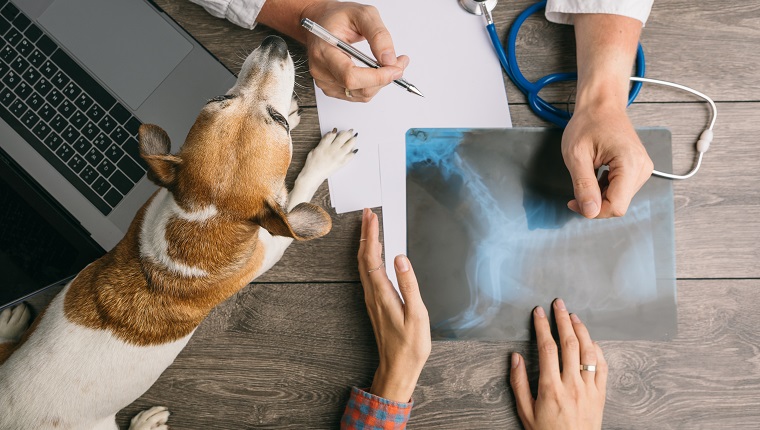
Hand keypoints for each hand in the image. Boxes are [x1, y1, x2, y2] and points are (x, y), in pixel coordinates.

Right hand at [301, 1, 408, 101]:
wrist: (321, 22)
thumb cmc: (337, 17)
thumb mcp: (362, 14)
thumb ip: (378, 35)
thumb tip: (389, 59)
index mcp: (324, 51)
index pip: (350, 76)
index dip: (376, 77)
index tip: (395, 68)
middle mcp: (321, 70)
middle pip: (358, 88)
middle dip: (384, 79)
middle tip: (399, 63)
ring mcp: (325, 82)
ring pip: (361, 95)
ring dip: (380, 83)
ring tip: (389, 65)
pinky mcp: (331, 88)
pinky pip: (358, 95)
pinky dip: (372, 85)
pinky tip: (376, 72)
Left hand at [358, 208, 430, 401]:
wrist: (398, 367)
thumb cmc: (410, 345)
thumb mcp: (417, 314)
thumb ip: (408, 284)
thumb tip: (400, 258)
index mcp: (382, 293)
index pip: (372, 256)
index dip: (371, 234)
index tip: (371, 216)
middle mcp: (372, 294)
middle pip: (364, 257)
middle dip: (365, 233)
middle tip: (368, 214)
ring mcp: (372, 299)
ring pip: (363, 265)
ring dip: (366, 244)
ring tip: (370, 228)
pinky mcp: (375, 303)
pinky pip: (367, 274)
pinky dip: (369, 258)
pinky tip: (374, 255)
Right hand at [510, 299, 607, 429]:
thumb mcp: (525, 412)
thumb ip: (519, 383)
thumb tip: (515, 357)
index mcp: (551, 388)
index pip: (547, 348)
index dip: (542, 326)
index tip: (538, 312)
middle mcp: (572, 385)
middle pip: (569, 343)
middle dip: (562, 320)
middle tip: (558, 304)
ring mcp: (589, 389)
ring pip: (589, 351)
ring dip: (581, 330)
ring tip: (573, 316)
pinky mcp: (601, 395)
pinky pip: (603, 367)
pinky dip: (598, 350)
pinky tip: (591, 341)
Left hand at [565, 13, 652, 218]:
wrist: (601, 104)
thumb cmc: (588, 123)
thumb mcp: (577, 156)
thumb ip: (584, 185)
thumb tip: (590, 212)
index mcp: (630, 164)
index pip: (617, 207)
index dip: (593, 211)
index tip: (573, 202)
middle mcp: (643, 169)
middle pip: (618, 204)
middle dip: (595, 203)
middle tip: (575, 191)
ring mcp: (643, 169)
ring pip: (619, 199)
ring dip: (599, 196)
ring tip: (586, 176)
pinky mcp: (638, 169)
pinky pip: (621, 190)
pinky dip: (605, 190)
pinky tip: (595, 176)